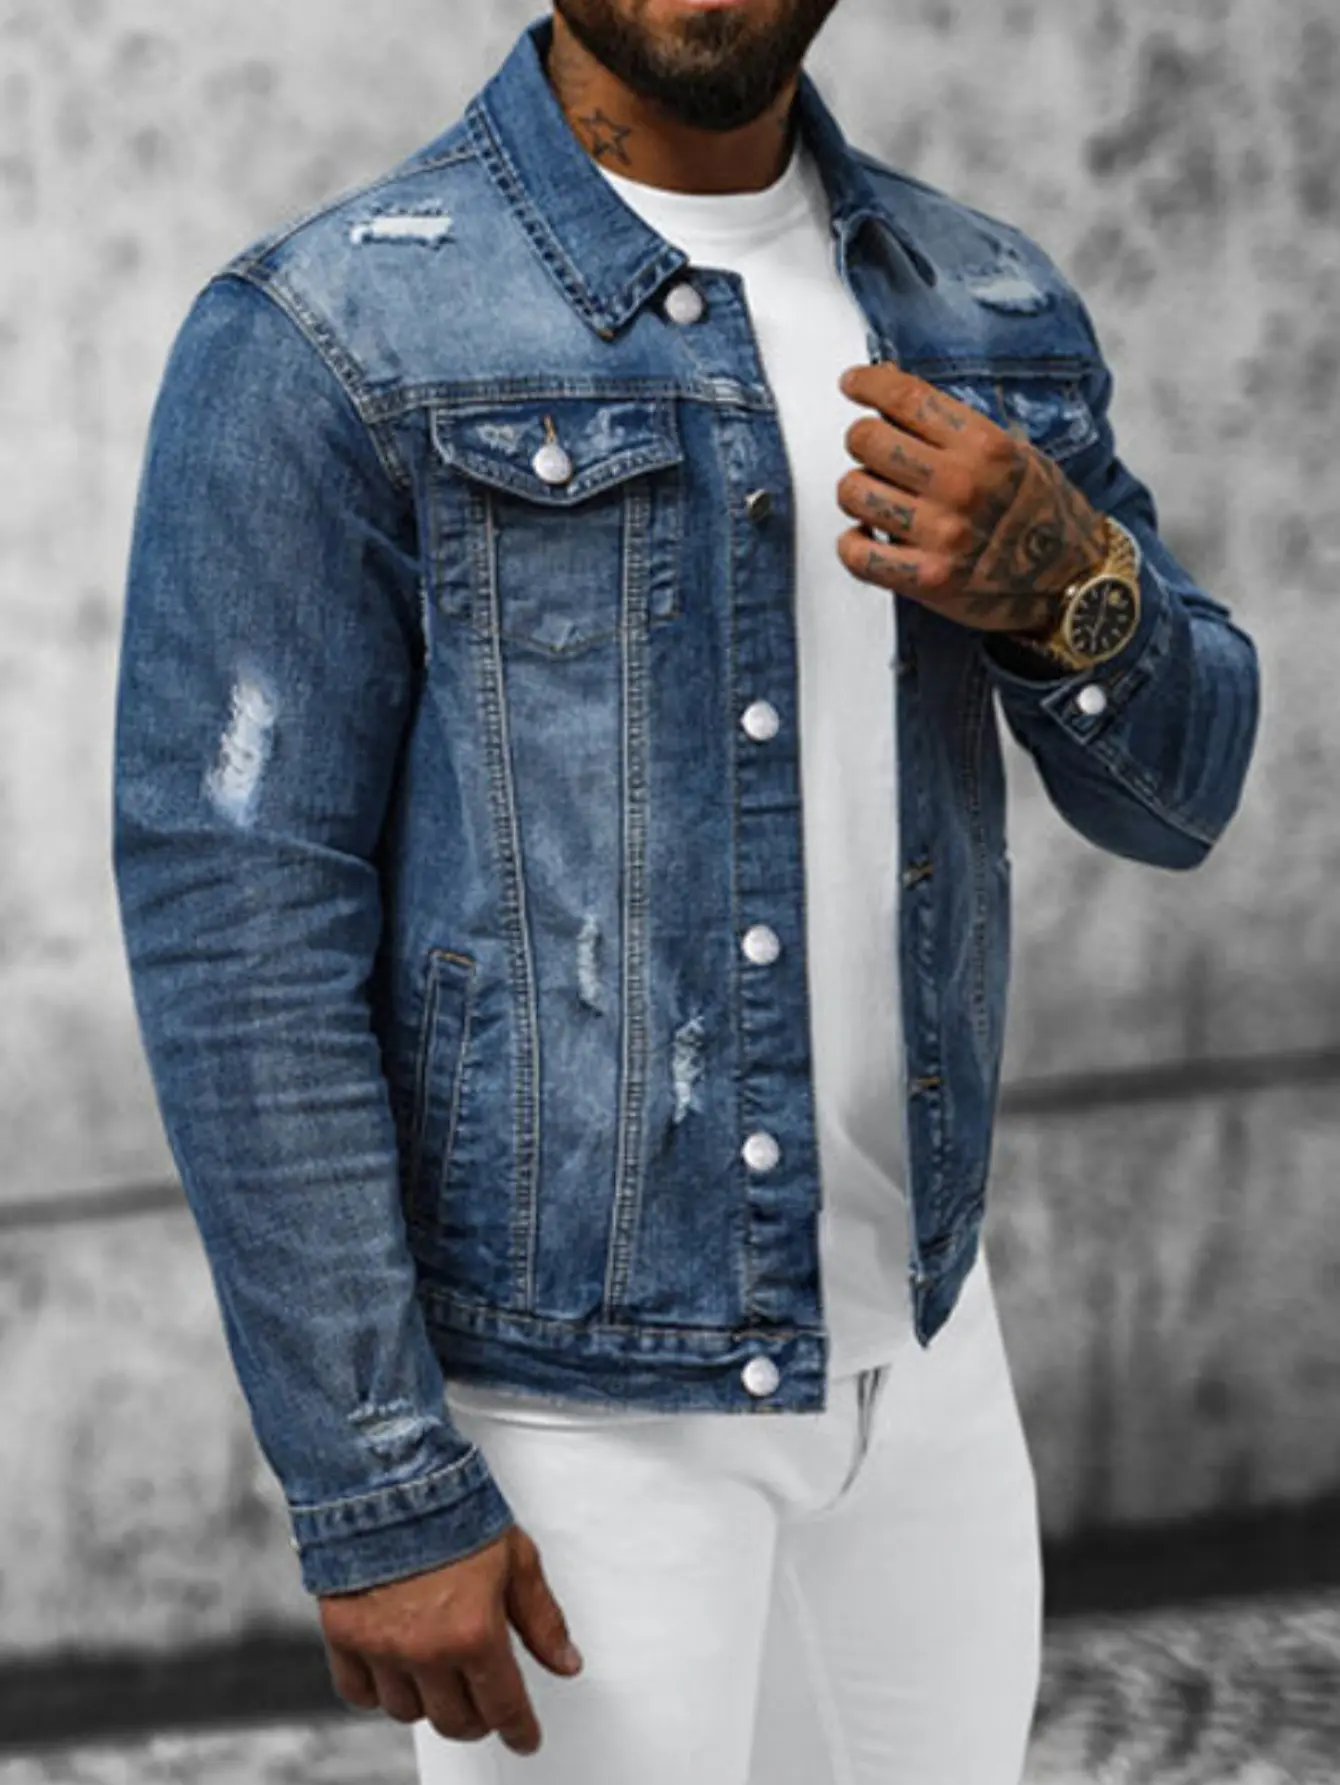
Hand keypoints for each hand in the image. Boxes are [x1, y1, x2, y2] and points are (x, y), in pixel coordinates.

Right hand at [317, 1523, 581, 1756]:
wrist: (387, 1473)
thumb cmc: (452, 1505)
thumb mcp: (516, 1557)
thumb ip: (542, 1618)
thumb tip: (565, 1662)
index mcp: (474, 1632)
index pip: (503, 1707)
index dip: (519, 1729)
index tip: (525, 1738)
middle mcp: (426, 1650)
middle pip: (456, 1720)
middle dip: (477, 1716)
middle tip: (485, 1699)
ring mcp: (381, 1647)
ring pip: (408, 1710)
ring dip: (428, 1700)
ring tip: (439, 1671)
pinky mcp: (342, 1635)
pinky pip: (359, 1693)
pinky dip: (378, 1690)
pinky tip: (394, 1668)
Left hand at [834, 362, 1107, 636]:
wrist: (1069, 578)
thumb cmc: (1041, 512)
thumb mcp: (1012, 451)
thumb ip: (954, 427)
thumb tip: (892, 393)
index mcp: (983, 446)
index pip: (905, 398)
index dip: (868, 384)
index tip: (853, 383)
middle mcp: (960, 487)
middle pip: (866, 440)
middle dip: (863, 441)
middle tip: (874, 451)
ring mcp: (941, 535)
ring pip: (853, 492)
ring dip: (858, 492)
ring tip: (878, 497)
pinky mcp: (926, 579)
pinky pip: (856, 555)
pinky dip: (852, 545)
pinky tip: (868, 537)